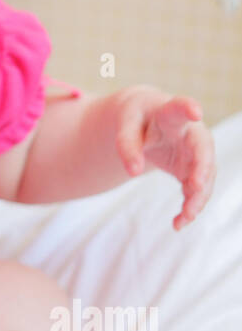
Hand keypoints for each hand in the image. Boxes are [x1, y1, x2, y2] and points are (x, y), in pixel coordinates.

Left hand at [115, 86, 215, 230]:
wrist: (147, 120)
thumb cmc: (136, 118)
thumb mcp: (125, 126)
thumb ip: (127, 145)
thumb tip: (133, 172)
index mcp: (169, 113)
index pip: (179, 107)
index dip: (187, 108)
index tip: (195, 111)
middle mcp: (190, 132)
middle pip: (202, 148)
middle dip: (202, 166)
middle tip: (197, 185)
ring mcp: (195, 152)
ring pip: (205, 174)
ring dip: (198, 196)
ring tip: (184, 217)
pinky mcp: (193, 169)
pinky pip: (196, 189)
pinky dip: (190, 206)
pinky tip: (179, 223)